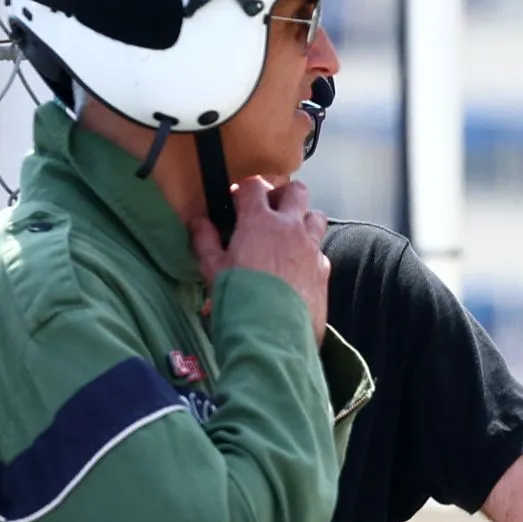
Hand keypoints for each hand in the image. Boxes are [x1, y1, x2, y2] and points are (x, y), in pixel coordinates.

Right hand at [197, 176, 331, 333]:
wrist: (272, 335)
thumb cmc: (238, 298)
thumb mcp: (212, 269)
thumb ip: (205, 241)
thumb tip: (198, 223)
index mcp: (260, 221)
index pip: (254, 186)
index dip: (243, 190)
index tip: (236, 202)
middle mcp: (290, 228)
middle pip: (296, 190)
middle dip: (283, 194)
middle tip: (270, 210)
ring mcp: (311, 248)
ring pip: (316, 216)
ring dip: (304, 219)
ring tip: (290, 235)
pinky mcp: (323, 271)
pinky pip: (320, 251)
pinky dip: (311, 254)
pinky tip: (299, 268)